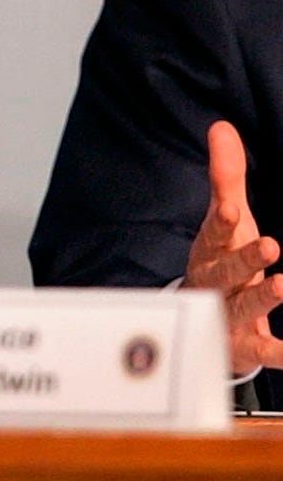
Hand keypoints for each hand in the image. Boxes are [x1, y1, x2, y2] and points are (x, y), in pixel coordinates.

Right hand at [184, 120, 282, 377]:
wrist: (205, 325)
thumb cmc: (222, 260)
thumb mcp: (225, 221)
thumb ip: (226, 177)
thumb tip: (222, 127)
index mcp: (209, 249)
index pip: (214, 232)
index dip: (222, 222)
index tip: (233, 208)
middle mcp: (214, 282)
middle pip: (226, 270)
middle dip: (245, 258)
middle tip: (270, 245)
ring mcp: (228, 316)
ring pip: (243, 306)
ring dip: (263, 297)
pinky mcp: (247, 346)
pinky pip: (265, 351)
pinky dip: (279, 353)